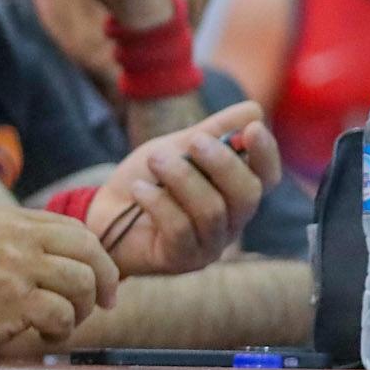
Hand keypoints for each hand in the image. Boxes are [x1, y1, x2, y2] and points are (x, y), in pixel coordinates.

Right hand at [0, 208, 120, 359]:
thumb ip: (17, 240)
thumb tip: (65, 257)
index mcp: (9, 220)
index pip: (74, 229)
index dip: (96, 258)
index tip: (99, 282)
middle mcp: (16, 238)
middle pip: (88, 250)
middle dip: (105, 280)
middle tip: (103, 304)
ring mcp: (16, 269)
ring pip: (82, 282)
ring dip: (82, 310)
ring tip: (61, 324)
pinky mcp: (14, 303)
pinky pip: (63, 315)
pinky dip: (61, 331)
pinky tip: (44, 336)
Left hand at [84, 103, 279, 276]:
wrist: (103, 211)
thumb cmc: (147, 179)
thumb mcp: (177, 148)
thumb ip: (213, 131)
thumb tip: (253, 110)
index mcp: (234, 192)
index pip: (267, 177)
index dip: (265, 154)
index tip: (252, 129)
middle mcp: (230, 222)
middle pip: (247, 196)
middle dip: (222, 164)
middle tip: (193, 141)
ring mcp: (208, 245)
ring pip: (211, 211)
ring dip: (182, 178)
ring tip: (155, 159)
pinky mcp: (181, 260)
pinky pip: (180, 230)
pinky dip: (159, 203)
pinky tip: (140, 190)